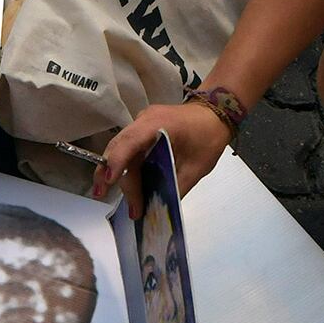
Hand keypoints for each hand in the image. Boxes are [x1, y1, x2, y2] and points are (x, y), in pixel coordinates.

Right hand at [92, 101, 230, 216]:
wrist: (215, 114)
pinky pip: (128, 148)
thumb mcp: (197, 167)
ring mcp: (140, 123)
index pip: (131, 142)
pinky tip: (129, 185)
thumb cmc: (209, 136)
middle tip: (109, 199)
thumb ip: (176, 187)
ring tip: (118, 198)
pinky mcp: (141, 129)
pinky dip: (125, 166)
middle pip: (120, 148)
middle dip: (111, 175)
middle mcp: (144, 120)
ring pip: (120, 148)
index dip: (117, 162)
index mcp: (159, 124)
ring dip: (117, 173)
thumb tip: (158, 209)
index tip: (108, 182)